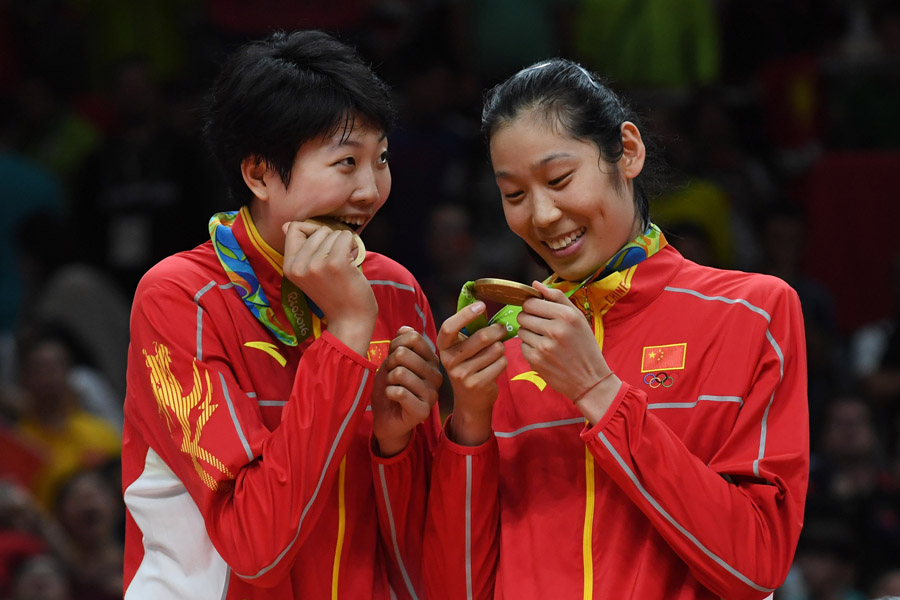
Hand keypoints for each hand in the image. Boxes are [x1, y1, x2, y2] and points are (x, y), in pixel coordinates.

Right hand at [282, 221, 376, 354]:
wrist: (350, 321)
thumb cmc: (335, 295)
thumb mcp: (308, 273)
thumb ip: (300, 250)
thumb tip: (286, 225)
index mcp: (289, 267)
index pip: (294, 229)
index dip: (312, 230)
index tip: (324, 245)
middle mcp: (299, 266)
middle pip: (318, 230)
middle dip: (332, 240)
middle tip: (337, 261)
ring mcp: (316, 265)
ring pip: (333, 233)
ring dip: (344, 244)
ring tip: (345, 264)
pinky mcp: (336, 264)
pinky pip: (346, 236)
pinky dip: (353, 244)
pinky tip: (353, 260)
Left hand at [371, 326, 442, 456]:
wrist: (386, 418)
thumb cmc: (390, 387)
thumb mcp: (392, 361)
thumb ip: (399, 344)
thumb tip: (406, 328)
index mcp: (432, 361)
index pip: (413, 337)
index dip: (395, 345)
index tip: (393, 358)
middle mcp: (436, 376)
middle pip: (403, 354)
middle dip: (389, 365)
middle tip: (391, 377)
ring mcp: (432, 394)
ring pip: (400, 373)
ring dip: (388, 381)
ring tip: (393, 388)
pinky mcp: (423, 410)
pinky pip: (399, 392)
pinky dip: (388, 393)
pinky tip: (393, 398)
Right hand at [436, 302, 507, 445]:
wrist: (470, 400)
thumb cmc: (468, 365)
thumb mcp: (461, 348)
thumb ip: (467, 329)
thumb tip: (480, 303)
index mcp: (443, 347)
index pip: (449, 327)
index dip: (466, 314)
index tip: (482, 305)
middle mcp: (449, 360)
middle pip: (482, 337)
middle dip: (497, 331)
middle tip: (501, 329)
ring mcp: (462, 374)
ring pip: (495, 350)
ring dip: (501, 349)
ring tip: (496, 352)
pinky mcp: (477, 384)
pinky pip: (500, 363)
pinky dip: (503, 362)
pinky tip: (496, 366)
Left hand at [516, 282, 611, 400]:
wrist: (590, 380)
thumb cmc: (585, 346)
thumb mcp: (578, 318)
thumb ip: (557, 297)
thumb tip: (535, 284)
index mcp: (566, 316)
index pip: (531, 302)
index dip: (532, 306)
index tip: (538, 312)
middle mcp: (555, 330)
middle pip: (523, 315)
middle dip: (529, 319)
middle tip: (541, 327)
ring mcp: (544, 346)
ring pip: (521, 330)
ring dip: (529, 334)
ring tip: (545, 340)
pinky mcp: (536, 361)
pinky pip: (522, 346)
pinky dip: (530, 348)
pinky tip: (544, 352)